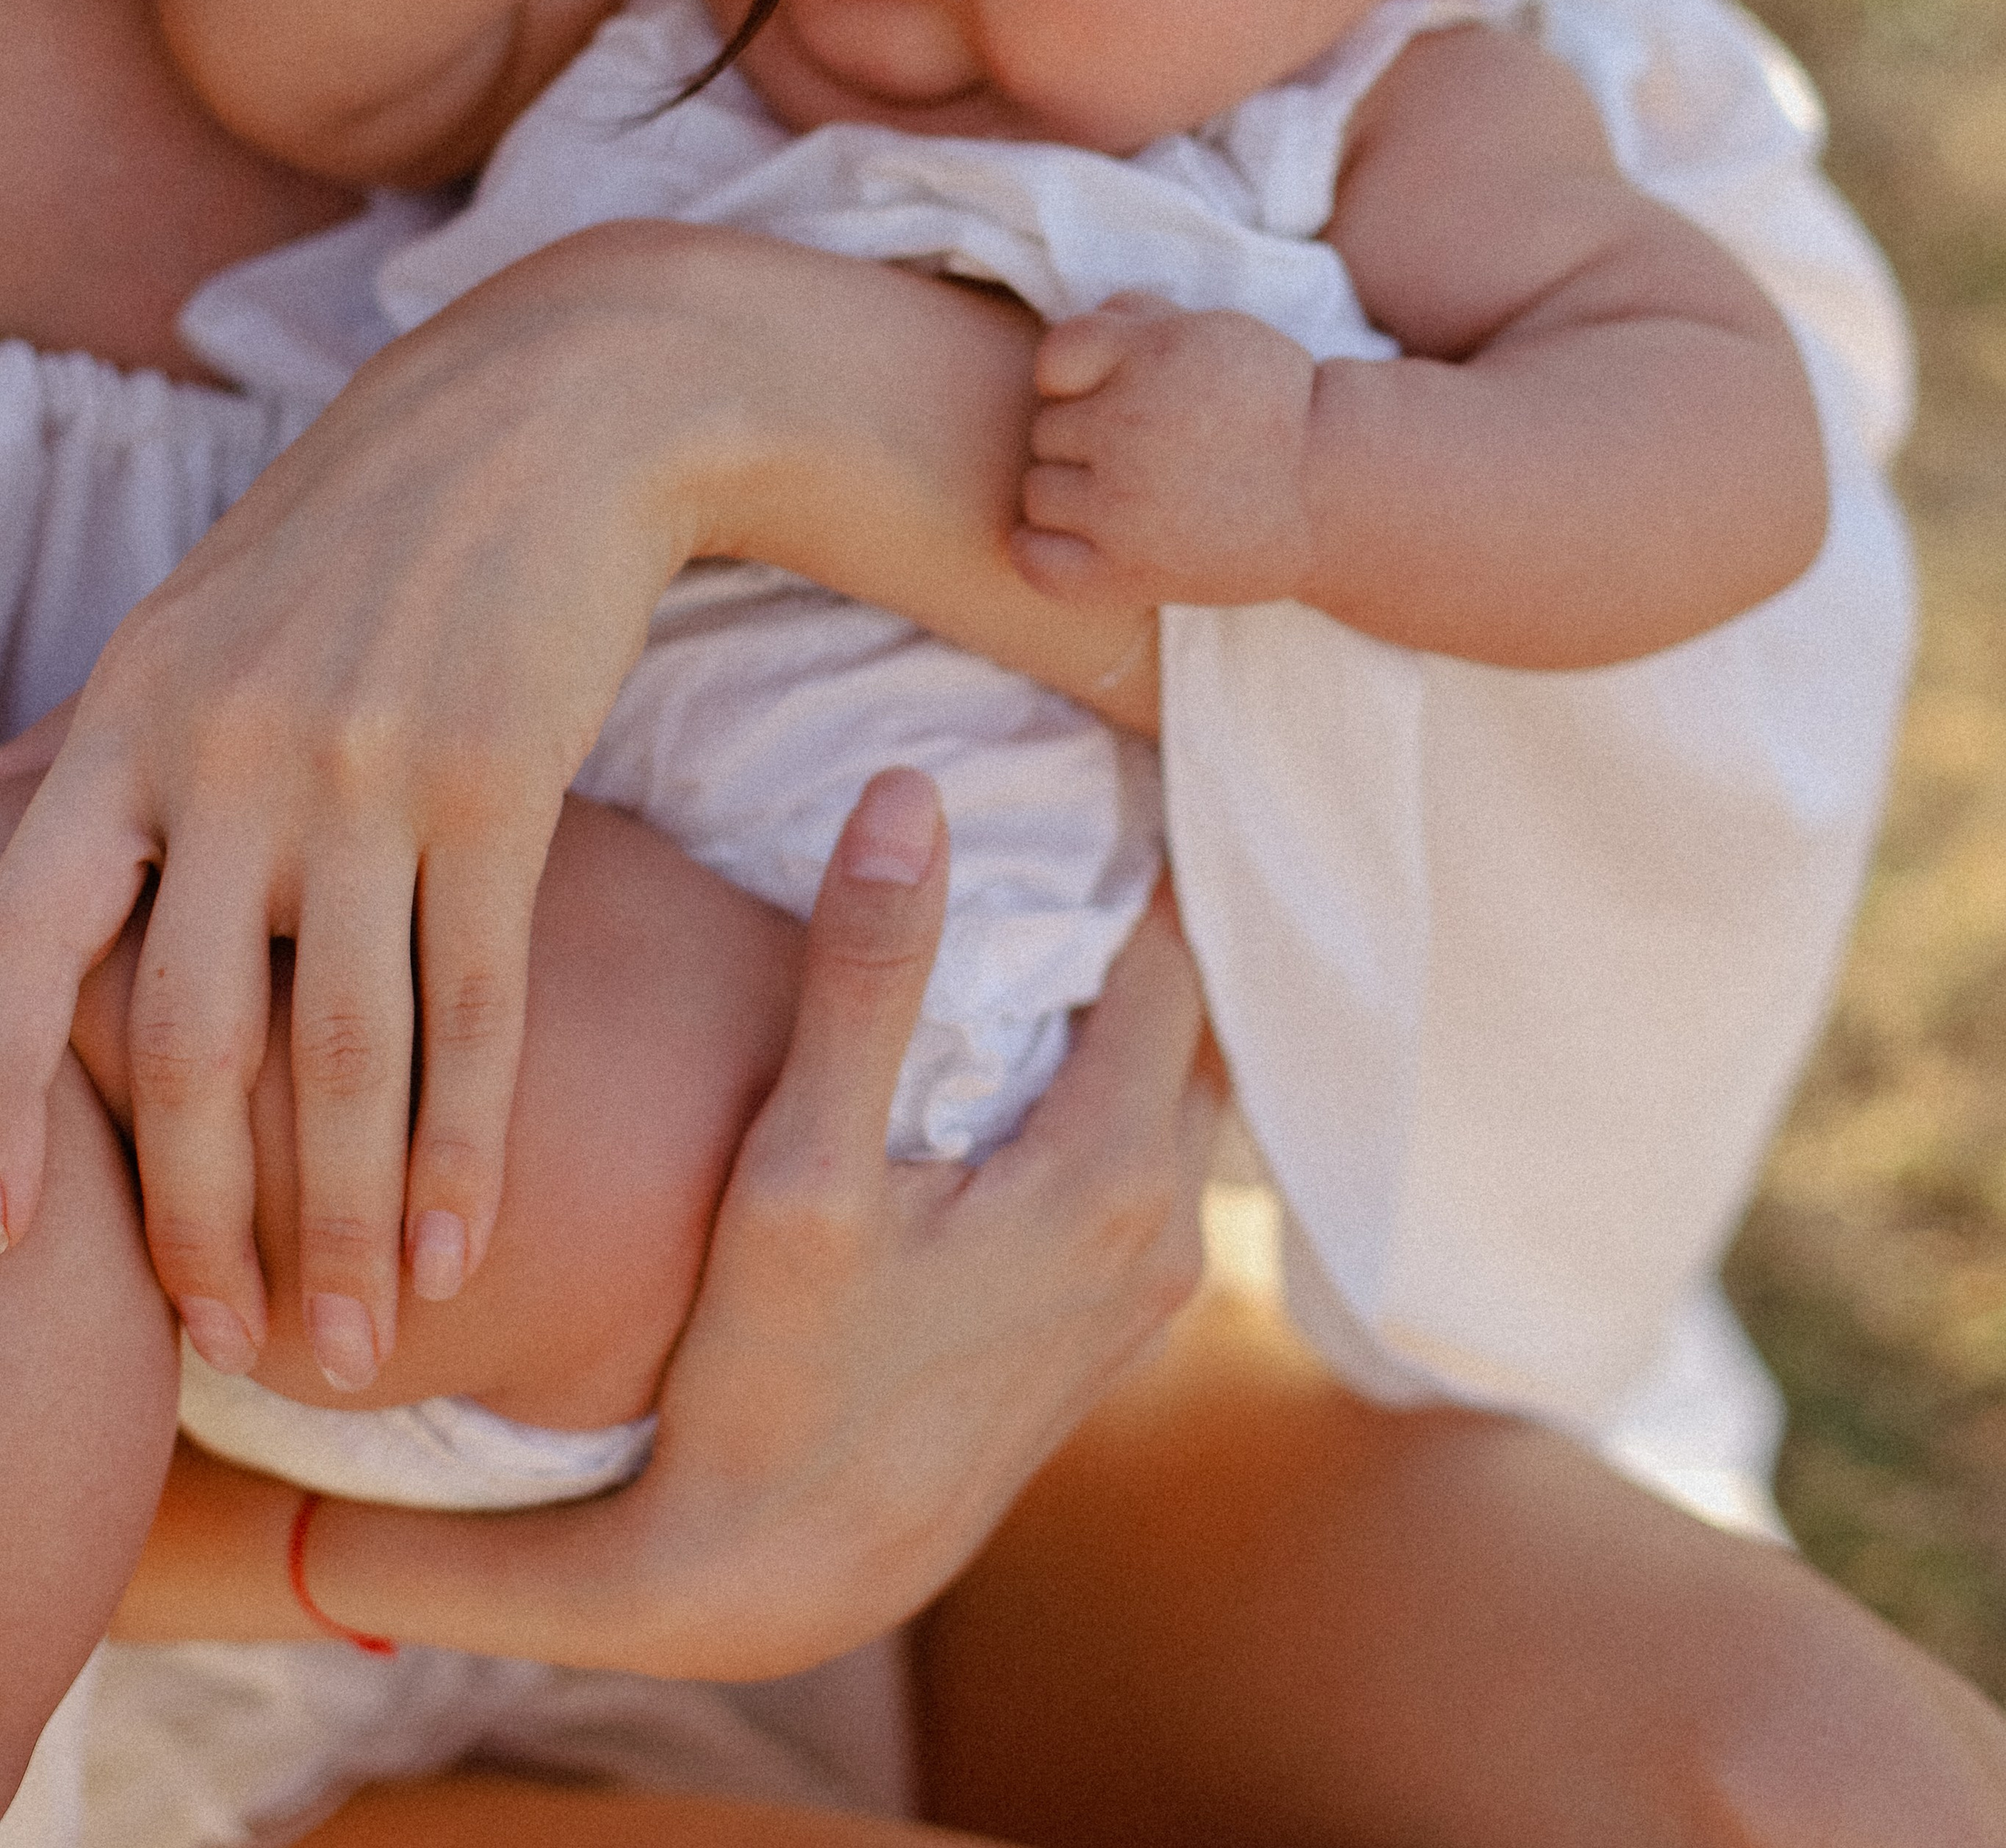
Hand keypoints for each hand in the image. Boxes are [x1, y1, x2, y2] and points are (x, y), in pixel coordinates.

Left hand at [0, 231, 720, 1390]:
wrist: (550, 413)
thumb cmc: (358, 536)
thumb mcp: (194, 623)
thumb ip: (109, 763)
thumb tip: (15, 883)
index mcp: (127, 717)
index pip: (21, 947)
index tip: (4, 1248)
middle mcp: (229, 752)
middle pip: (194, 1043)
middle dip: (206, 1222)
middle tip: (231, 1343)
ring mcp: (368, 769)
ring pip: (340, 1054)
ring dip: (342, 1222)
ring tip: (354, 1340)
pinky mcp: (502, 785)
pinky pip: (474, 1006)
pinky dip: (461, 1144)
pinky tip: (457, 1240)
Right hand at [301, 771, 1219, 1677]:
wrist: (778, 1573)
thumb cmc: (768, 1374)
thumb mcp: (798, 1170)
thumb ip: (865, 977)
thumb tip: (911, 789)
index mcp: (1110, 1172)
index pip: (1179, 945)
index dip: (1151, 835)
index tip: (1123, 731)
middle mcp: (1163, 1225)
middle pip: (1202, 1013)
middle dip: (1168, 902)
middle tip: (1119, 776)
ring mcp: (1149, 1279)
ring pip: (1186, 1084)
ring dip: (1154, 988)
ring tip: (1095, 874)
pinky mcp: (1112, 1315)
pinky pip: (1157, 1142)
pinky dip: (1134, 1063)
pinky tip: (1065, 1019)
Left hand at [1016, 292, 1320, 606]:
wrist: (1333, 492)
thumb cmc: (1270, 406)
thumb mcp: (1215, 332)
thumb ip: (1141, 317)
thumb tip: (1088, 321)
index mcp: (1150, 357)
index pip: (1053, 359)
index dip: (1076, 376)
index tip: (1113, 394)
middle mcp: (1128, 428)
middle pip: (1046, 429)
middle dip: (1086, 437)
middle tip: (1147, 452)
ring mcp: (1122, 506)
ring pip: (1037, 491)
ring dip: (1071, 494)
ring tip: (1132, 496)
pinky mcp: (1128, 571)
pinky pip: (1033, 558)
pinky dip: (1040, 550)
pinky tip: (1081, 540)